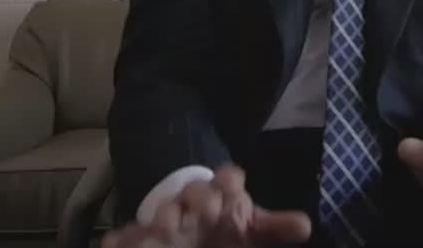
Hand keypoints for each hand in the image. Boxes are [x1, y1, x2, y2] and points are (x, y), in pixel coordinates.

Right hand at [99, 166, 311, 247]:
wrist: (187, 222)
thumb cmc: (222, 224)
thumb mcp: (248, 226)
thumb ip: (273, 228)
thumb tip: (306, 227)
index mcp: (222, 195)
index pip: (228, 181)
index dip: (230, 182)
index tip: (234, 188)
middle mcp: (192, 202)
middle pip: (196, 193)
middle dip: (200, 198)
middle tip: (206, 210)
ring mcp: (166, 217)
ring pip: (164, 212)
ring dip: (164, 217)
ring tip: (165, 227)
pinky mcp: (141, 234)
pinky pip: (128, 234)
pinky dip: (122, 238)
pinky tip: (116, 242)